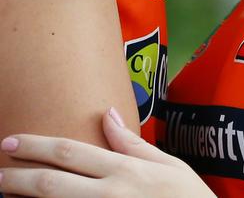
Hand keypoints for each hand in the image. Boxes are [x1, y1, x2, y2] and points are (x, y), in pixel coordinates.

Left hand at [0, 108, 214, 197]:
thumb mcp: (167, 165)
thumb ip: (132, 144)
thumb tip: (107, 114)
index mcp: (123, 172)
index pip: (70, 153)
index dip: (36, 146)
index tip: (11, 142)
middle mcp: (108, 196)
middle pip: (51, 184)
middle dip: (17, 176)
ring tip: (4, 193)